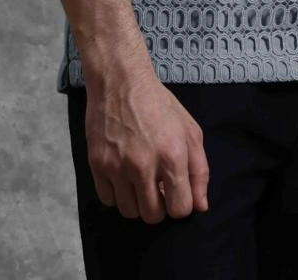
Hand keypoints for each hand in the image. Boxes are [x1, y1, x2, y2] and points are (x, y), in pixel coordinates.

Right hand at [84, 66, 210, 222]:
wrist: (121, 81)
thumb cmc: (158, 105)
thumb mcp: (190, 130)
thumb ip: (199, 170)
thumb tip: (200, 205)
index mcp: (172, 154)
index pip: (180, 208)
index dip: (180, 205)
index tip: (175, 193)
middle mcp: (144, 164)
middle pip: (152, 215)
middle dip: (158, 206)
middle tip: (156, 188)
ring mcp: (117, 166)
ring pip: (129, 211)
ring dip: (137, 202)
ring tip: (139, 181)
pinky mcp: (97, 164)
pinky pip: (108, 200)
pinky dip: (116, 194)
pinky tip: (122, 176)